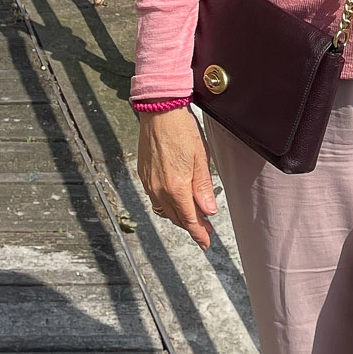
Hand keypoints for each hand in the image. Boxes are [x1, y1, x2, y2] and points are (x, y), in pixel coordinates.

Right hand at [136, 106, 217, 248]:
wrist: (159, 110)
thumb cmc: (182, 129)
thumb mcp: (201, 158)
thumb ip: (203, 187)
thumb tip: (208, 211)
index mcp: (176, 187)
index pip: (189, 219)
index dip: (198, 233)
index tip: (206, 242)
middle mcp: (159, 189)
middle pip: (176, 217)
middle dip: (191, 225)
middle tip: (205, 229)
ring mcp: (149, 182)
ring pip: (164, 209)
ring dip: (178, 215)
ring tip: (192, 215)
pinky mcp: (144, 174)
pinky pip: (155, 198)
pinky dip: (167, 204)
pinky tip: (175, 199)